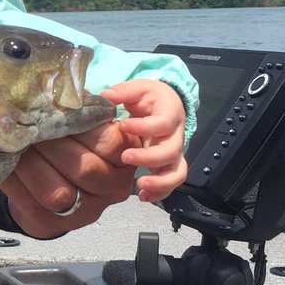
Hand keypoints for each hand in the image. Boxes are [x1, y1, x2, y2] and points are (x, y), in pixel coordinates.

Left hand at [0, 119, 137, 237]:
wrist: (48, 183)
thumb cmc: (68, 143)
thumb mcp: (82, 124)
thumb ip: (79, 110)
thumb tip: (56, 88)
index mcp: (123, 158)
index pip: (111, 142)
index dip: (82, 125)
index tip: (56, 109)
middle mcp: (112, 188)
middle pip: (84, 169)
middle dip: (50, 144)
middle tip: (26, 125)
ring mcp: (86, 211)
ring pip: (57, 193)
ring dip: (29, 164)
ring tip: (13, 143)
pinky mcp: (54, 224)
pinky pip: (31, 204)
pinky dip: (12, 181)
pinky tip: (2, 162)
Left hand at [101, 79, 187, 200]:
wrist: (165, 105)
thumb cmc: (149, 97)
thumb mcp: (138, 88)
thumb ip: (124, 91)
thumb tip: (107, 95)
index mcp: (169, 114)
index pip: (163, 123)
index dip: (144, 127)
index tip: (122, 125)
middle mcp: (175, 136)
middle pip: (171, 151)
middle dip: (149, 158)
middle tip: (125, 157)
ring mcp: (173, 153)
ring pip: (177, 172)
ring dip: (160, 182)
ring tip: (140, 185)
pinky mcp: (168, 165)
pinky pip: (171, 182)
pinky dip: (160, 192)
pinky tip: (143, 196)